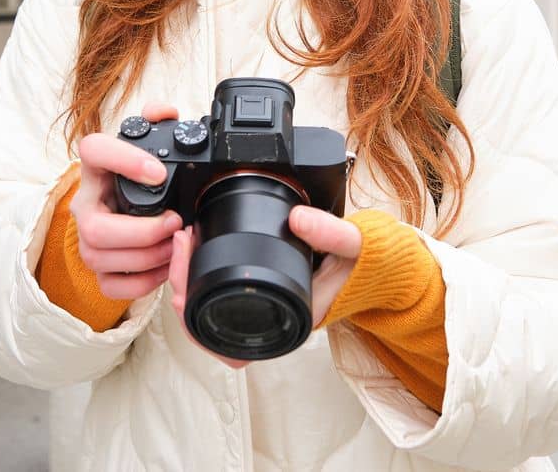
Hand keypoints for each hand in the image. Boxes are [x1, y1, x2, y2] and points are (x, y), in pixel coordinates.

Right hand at [69, 102, 183, 300]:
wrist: (121, 206)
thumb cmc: (134, 177)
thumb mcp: (143, 146)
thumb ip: (155, 121)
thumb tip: (165, 113)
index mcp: (96, 168)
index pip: (92, 150)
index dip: (123, 160)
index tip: (158, 172)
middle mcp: (85, 204)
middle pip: (94, 227)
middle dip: (141, 231)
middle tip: (174, 221)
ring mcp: (86, 240)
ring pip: (101, 258)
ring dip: (147, 256)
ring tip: (174, 244)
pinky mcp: (98, 269)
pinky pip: (112, 286)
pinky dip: (142, 282)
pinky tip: (163, 267)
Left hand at [167, 204, 363, 368]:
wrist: (377, 267)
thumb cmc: (364, 266)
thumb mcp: (353, 245)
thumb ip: (330, 232)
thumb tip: (296, 219)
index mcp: (286, 322)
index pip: (226, 339)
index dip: (194, 314)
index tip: (183, 276)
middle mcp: (269, 323)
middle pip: (204, 324)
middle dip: (180, 285)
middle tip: (180, 243)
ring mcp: (261, 310)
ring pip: (205, 310)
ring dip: (186, 279)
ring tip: (183, 241)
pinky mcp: (258, 292)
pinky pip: (217, 295)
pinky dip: (199, 275)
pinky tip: (195, 248)